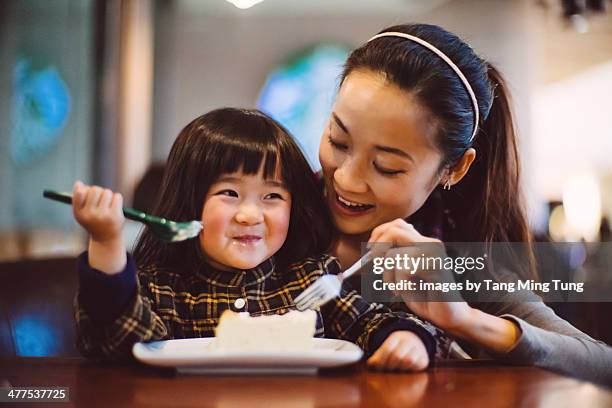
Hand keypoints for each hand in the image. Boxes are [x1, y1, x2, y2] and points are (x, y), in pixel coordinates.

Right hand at [72, 181, 126, 273]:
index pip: (79, 194)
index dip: (83, 189)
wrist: (106, 238)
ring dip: (108, 195)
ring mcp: (103, 216)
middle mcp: (90, 215)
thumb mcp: (83, 212)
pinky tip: (114, 207)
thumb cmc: (93, 222)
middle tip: (100, 198)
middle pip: (95, 190)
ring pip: (107, 192)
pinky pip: (117, 197)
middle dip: (99, 191)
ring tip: (107, 205)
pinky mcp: (115, 216)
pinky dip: (117, 199)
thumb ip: (79, 198)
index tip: (85, 191)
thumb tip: (78, 183)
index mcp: (79, 213)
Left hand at [367, 218, 472, 333]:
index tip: (370, 250)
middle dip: (379, 248)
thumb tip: (371, 249)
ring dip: (388, 274)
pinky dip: (398, 282)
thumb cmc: (426, 296)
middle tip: (377, 265)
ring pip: (394, 253)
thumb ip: (393, 258)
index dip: (379, 234)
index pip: (398, 224)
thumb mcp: (404, 273)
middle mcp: (430, 243)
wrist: (448, 315)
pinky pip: (403, 268)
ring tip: (396, 288)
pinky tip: (404, 291)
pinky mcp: (435, 267)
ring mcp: (434, 254)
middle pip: (394, 230)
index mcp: (424, 243)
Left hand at [367, 331, 428, 370]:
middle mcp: (409, 341)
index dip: (380, 359)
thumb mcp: (387, 347)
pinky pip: (416, 367)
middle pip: (397, 356)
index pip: (387, 348)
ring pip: (407, 361)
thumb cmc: (397, 348)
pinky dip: (409, 370)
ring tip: (394, 369)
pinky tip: (404, 369)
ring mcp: (418, 349)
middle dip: (389, 365)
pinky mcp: (424, 359)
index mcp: (397, 336)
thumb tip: (370, 364)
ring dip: (399, 368)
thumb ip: (378, 356)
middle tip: (385, 369)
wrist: (416, 343)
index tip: (375, 366)